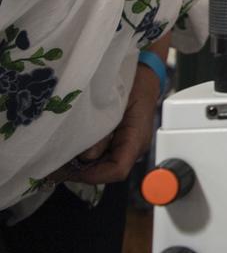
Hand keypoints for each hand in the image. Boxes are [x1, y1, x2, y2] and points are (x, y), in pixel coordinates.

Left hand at [57, 63, 160, 184]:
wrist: (144, 77)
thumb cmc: (132, 85)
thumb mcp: (116, 103)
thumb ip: (103, 130)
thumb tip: (86, 156)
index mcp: (137, 139)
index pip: (118, 170)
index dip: (94, 175)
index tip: (69, 170)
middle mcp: (133, 148)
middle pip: (107, 171)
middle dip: (82, 171)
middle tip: (56, 165)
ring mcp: (126, 147)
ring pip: (102, 165)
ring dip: (82, 164)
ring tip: (60, 157)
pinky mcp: (119, 143)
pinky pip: (102, 156)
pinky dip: (85, 156)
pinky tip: (71, 149)